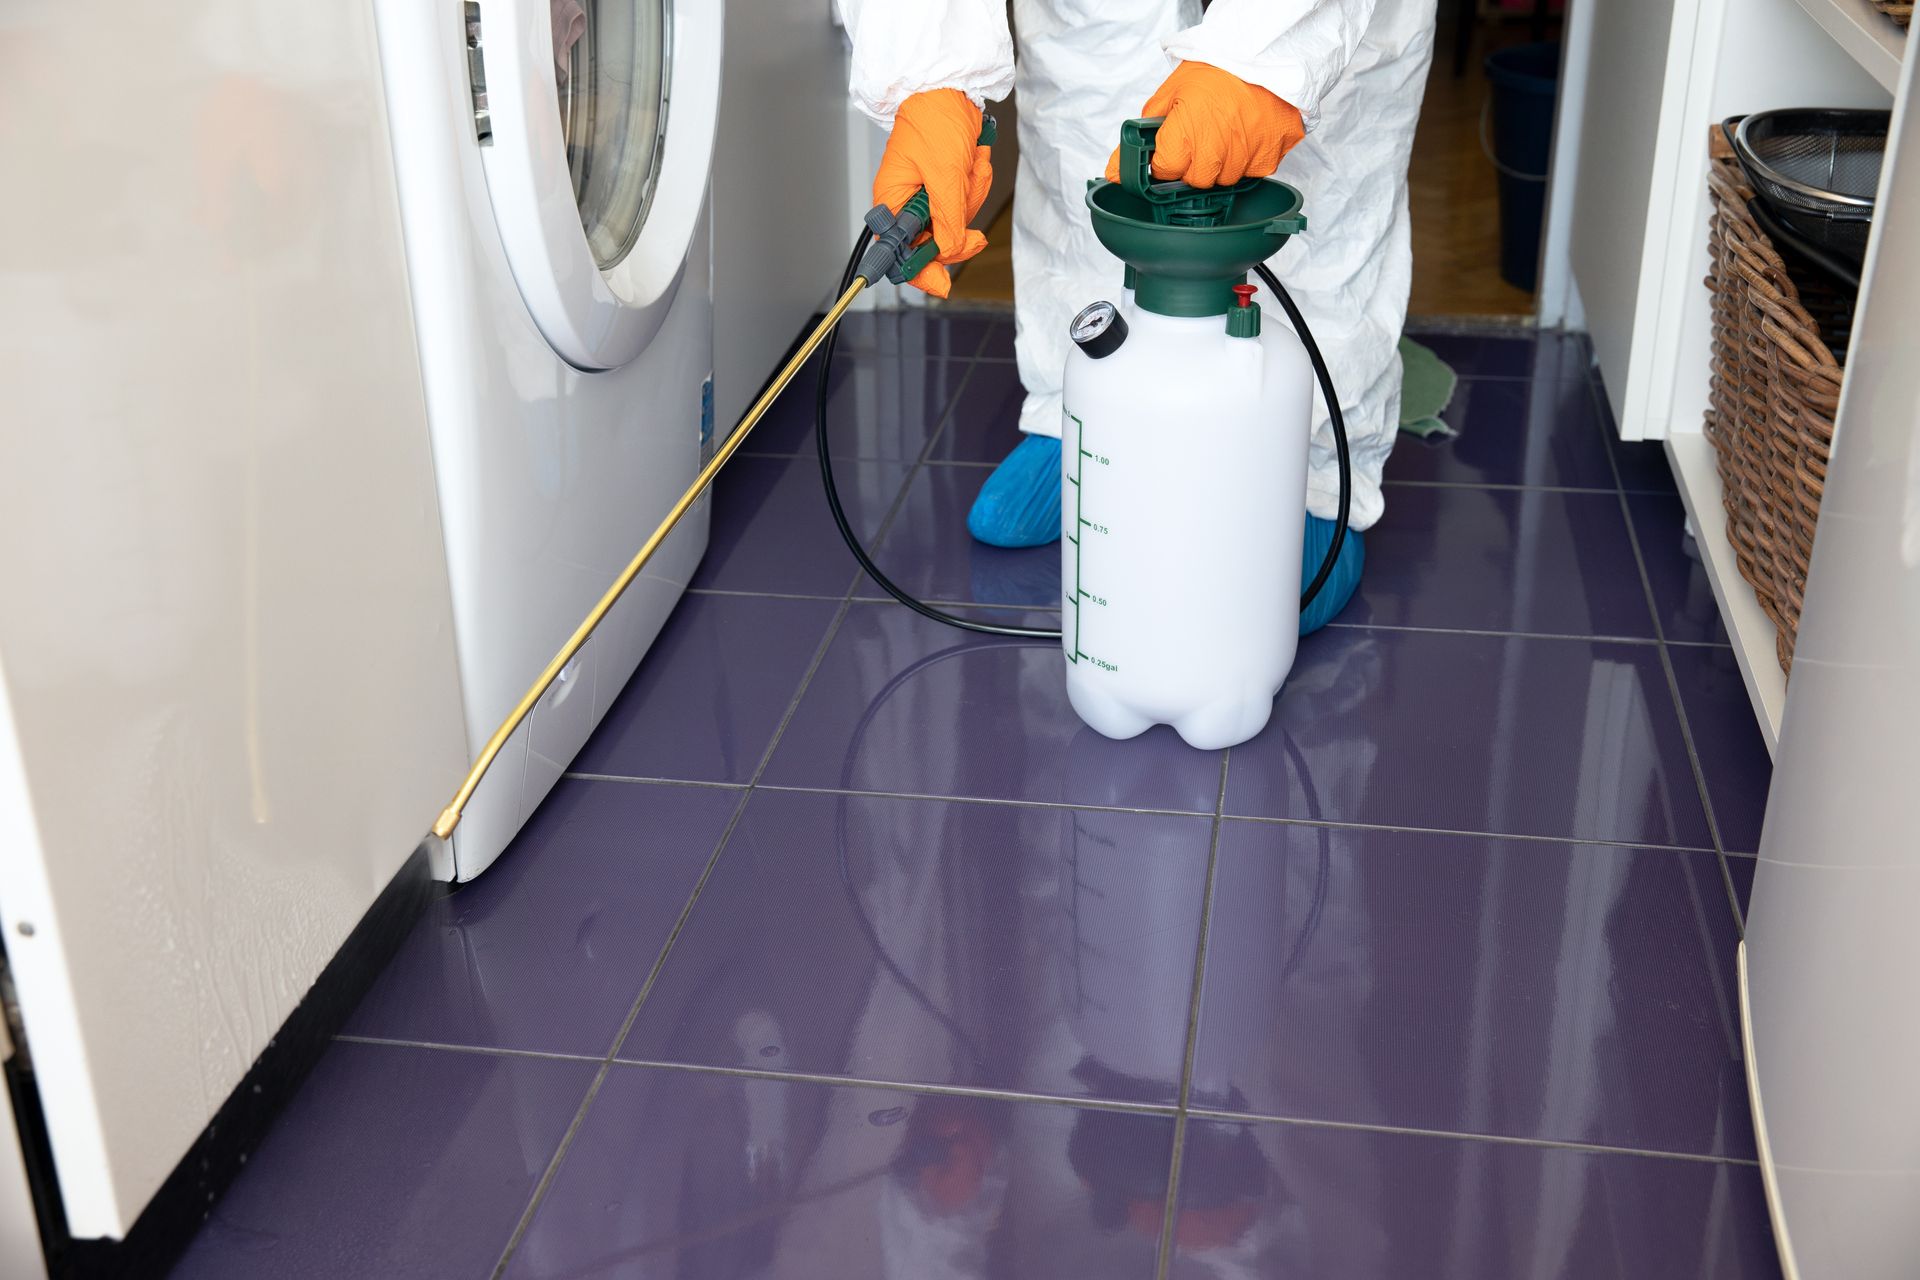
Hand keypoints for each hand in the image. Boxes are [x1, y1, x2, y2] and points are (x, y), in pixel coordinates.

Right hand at [873, 89, 993, 297]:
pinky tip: (973, 162)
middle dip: (958, 226)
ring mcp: (929, 196)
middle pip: (935, 242)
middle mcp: (907, 204)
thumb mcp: (944, 175)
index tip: (942, 285)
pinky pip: (967, 202)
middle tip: (970, 216)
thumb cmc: (935, 123)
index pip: (899, 253)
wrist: (950, 90)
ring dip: (970, 194)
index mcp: (892, 203)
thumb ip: (946, 219)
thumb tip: (946, 250)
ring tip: (970, 166)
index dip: (919, 271)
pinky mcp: (947, 186)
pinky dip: (975, 183)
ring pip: (956, 222)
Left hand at [1104, 62, 1304, 188]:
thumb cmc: (1216, 70)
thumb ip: (1141, 137)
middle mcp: (1216, 151)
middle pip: (1196, 180)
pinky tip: (1245, 133)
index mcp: (1186, 135)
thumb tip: (1114, 171)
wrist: (1262, 53)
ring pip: (1226, 180)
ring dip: (1222, 163)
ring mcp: (1246, 156)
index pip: (1165, 172)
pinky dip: (1248, 159)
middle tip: (1202, 134)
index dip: (1166, 159)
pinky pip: (1253, 172)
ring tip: (1226, 130)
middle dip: (1194, 163)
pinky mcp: (1269, 157)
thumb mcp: (1170, 95)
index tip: (1172, 146)